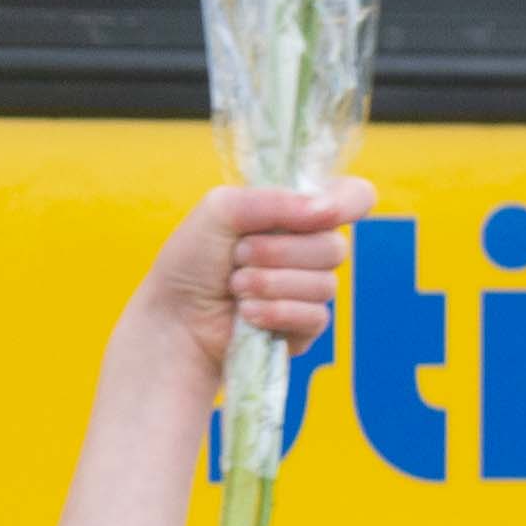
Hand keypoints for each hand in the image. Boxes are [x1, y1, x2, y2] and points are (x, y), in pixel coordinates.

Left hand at [150, 176, 367, 368]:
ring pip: (325, 285)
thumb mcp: (219, 212)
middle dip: (280, 252)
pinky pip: (316, 317)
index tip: (322, 213)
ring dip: (270, 283)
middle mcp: (309, 249)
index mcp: (296, 214)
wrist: (172, 317)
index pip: (354, 197)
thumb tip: (325, 211)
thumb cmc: (191, 262)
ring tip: (234, 286)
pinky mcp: (304, 327)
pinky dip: (276, 312)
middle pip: (336, 247)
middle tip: (238, 256)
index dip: (348, 203)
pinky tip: (246, 313)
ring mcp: (309, 290)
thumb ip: (271, 201)